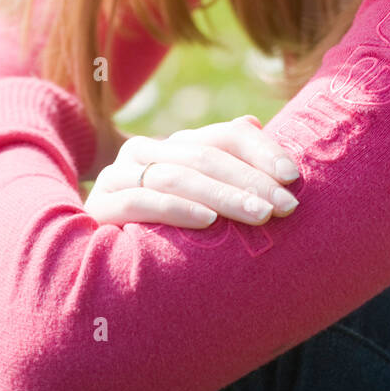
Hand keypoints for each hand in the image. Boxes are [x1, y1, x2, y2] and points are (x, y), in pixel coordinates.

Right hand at [83, 114, 300, 228]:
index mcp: (176, 144)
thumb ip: (226, 162)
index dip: (262, 151)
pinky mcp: (100, 206)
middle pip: (207, 156)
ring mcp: (118, 176)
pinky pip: (140, 202)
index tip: (294, 177)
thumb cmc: (165, 234)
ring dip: (223, 195)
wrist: (96, 268)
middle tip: (286, 206)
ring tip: (258, 214)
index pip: (226, 134)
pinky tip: (207, 221)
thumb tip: (253, 122)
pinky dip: (176, 209)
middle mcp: (146, 151)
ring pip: (178, 177)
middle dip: (251, 181)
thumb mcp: (202, 200)